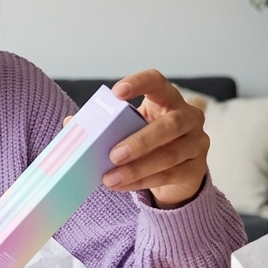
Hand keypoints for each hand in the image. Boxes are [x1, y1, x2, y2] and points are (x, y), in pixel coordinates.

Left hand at [98, 69, 208, 207]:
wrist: (176, 170)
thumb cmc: (148, 141)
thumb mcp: (128, 128)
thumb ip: (104, 124)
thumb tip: (71, 123)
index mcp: (168, 99)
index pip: (157, 82)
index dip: (139, 83)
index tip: (117, 93)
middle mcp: (189, 117)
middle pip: (170, 125)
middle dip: (140, 141)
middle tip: (113, 154)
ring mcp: (197, 143)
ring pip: (169, 155)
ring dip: (137, 169)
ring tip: (110, 178)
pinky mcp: (196, 169)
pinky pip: (168, 176)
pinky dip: (141, 182)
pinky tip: (121, 186)